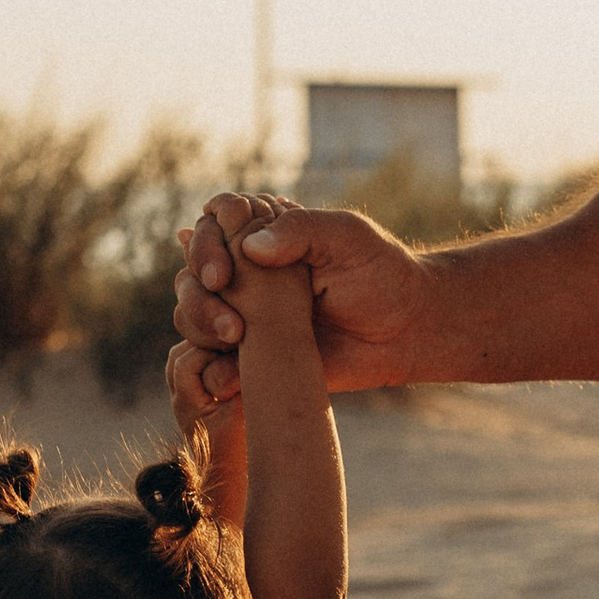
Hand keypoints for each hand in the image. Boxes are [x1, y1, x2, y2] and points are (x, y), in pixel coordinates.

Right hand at [171, 193, 432, 400]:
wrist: (405, 332)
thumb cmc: (382, 274)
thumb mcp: (348, 237)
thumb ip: (301, 232)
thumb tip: (250, 247)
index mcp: (265, 234)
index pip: (212, 225)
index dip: (206, 244)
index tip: (223, 272)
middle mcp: (247, 271)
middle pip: (192, 272)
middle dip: (198, 292)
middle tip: (228, 313)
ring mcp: (246, 313)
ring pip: (192, 313)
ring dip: (201, 323)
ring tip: (236, 337)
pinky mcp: (253, 355)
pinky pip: (212, 360)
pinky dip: (211, 364)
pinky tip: (230, 373)